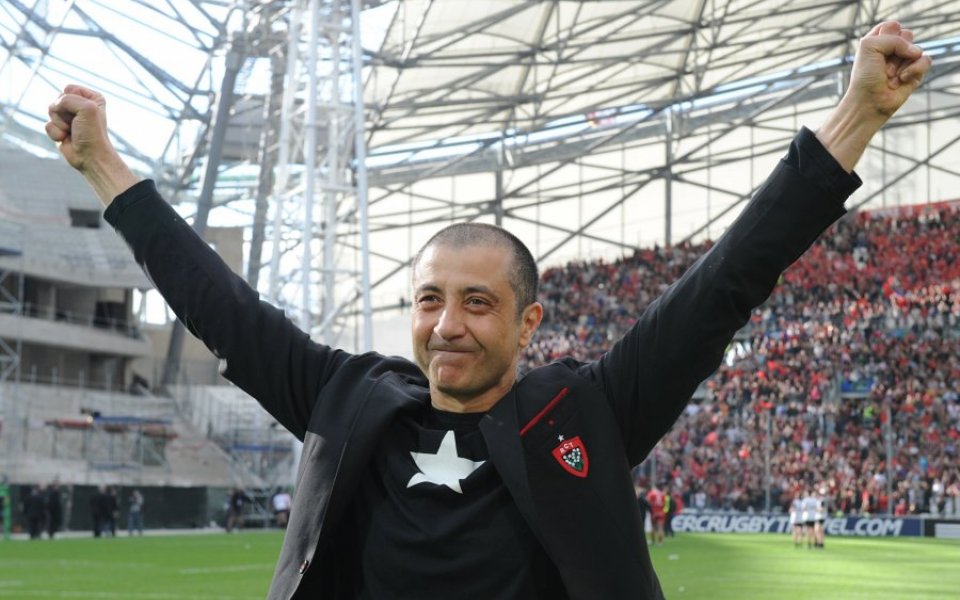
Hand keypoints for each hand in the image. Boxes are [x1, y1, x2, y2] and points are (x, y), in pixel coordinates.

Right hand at [45, 84, 139, 204]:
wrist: (90, 157)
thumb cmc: (92, 133)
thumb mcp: (86, 108)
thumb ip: (66, 99)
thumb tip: (53, 107)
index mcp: (91, 98)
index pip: (68, 88)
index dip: (72, 100)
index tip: (84, 113)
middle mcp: (80, 106)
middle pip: (57, 99)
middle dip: (64, 113)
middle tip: (76, 124)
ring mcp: (69, 118)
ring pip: (50, 111)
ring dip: (60, 123)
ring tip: (72, 131)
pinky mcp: (60, 129)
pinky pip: (47, 125)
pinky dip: (55, 133)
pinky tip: (66, 139)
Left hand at [816, 22, 932, 171]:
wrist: (869, 102)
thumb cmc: (865, 76)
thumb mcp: (870, 46)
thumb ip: (894, 38)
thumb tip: (917, 52)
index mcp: (878, 40)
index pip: (892, 25)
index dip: (886, 35)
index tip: (875, 49)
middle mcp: (892, 49)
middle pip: (907, 34)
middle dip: (895, 50)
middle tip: (883, 65)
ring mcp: (905, 60)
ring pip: (916, 48)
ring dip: (902, 63)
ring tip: (890, 75)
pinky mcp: (916, 72)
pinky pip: (926, 60)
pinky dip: (914, 69)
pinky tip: (902, 80)